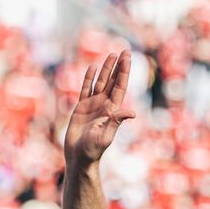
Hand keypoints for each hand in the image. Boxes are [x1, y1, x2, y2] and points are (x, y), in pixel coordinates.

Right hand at [64, 51, 134, 169]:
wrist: (78, 157)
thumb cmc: (93, 150)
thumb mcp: (106, 136)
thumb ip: (116, 122)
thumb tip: (131, 112)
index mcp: (112, 110)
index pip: (120, 86)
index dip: (124, 71)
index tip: (127, 57)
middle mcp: (104, 105)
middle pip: (113, 81)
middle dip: (118, 66)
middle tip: (124, 50)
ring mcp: (93, 105)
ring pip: (100, 82)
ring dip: (106, 69)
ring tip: (111, 55)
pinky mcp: (81, 108)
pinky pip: (85, 89)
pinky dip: (89, 78)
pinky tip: (92, 68)